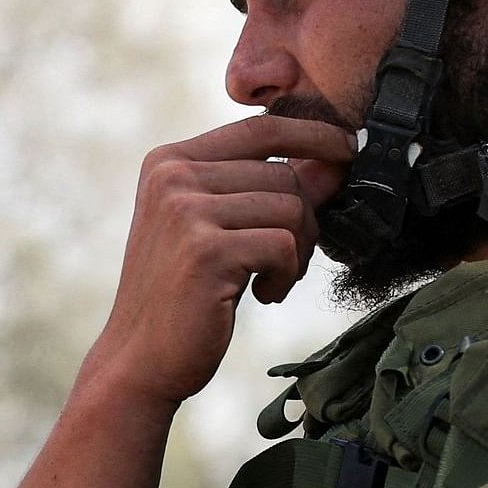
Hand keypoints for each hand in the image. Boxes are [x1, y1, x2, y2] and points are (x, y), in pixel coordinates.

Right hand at [84, 115, 346, 410]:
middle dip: (304, 220)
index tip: (347, 148)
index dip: (313, 133)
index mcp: (169, 162)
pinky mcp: (205, 250)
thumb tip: (334, 161)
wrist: (140, 359)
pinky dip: (286, 276)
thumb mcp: (215, 230)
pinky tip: (262, 296)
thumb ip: (261, 190)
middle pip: (283, 174)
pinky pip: (284, 246)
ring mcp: (186, 211)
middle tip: (287, 262)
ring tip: (271, 280)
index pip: (261, 127)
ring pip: (290, 209)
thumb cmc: (181, 295)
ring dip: (297, 252)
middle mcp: (172, 177)